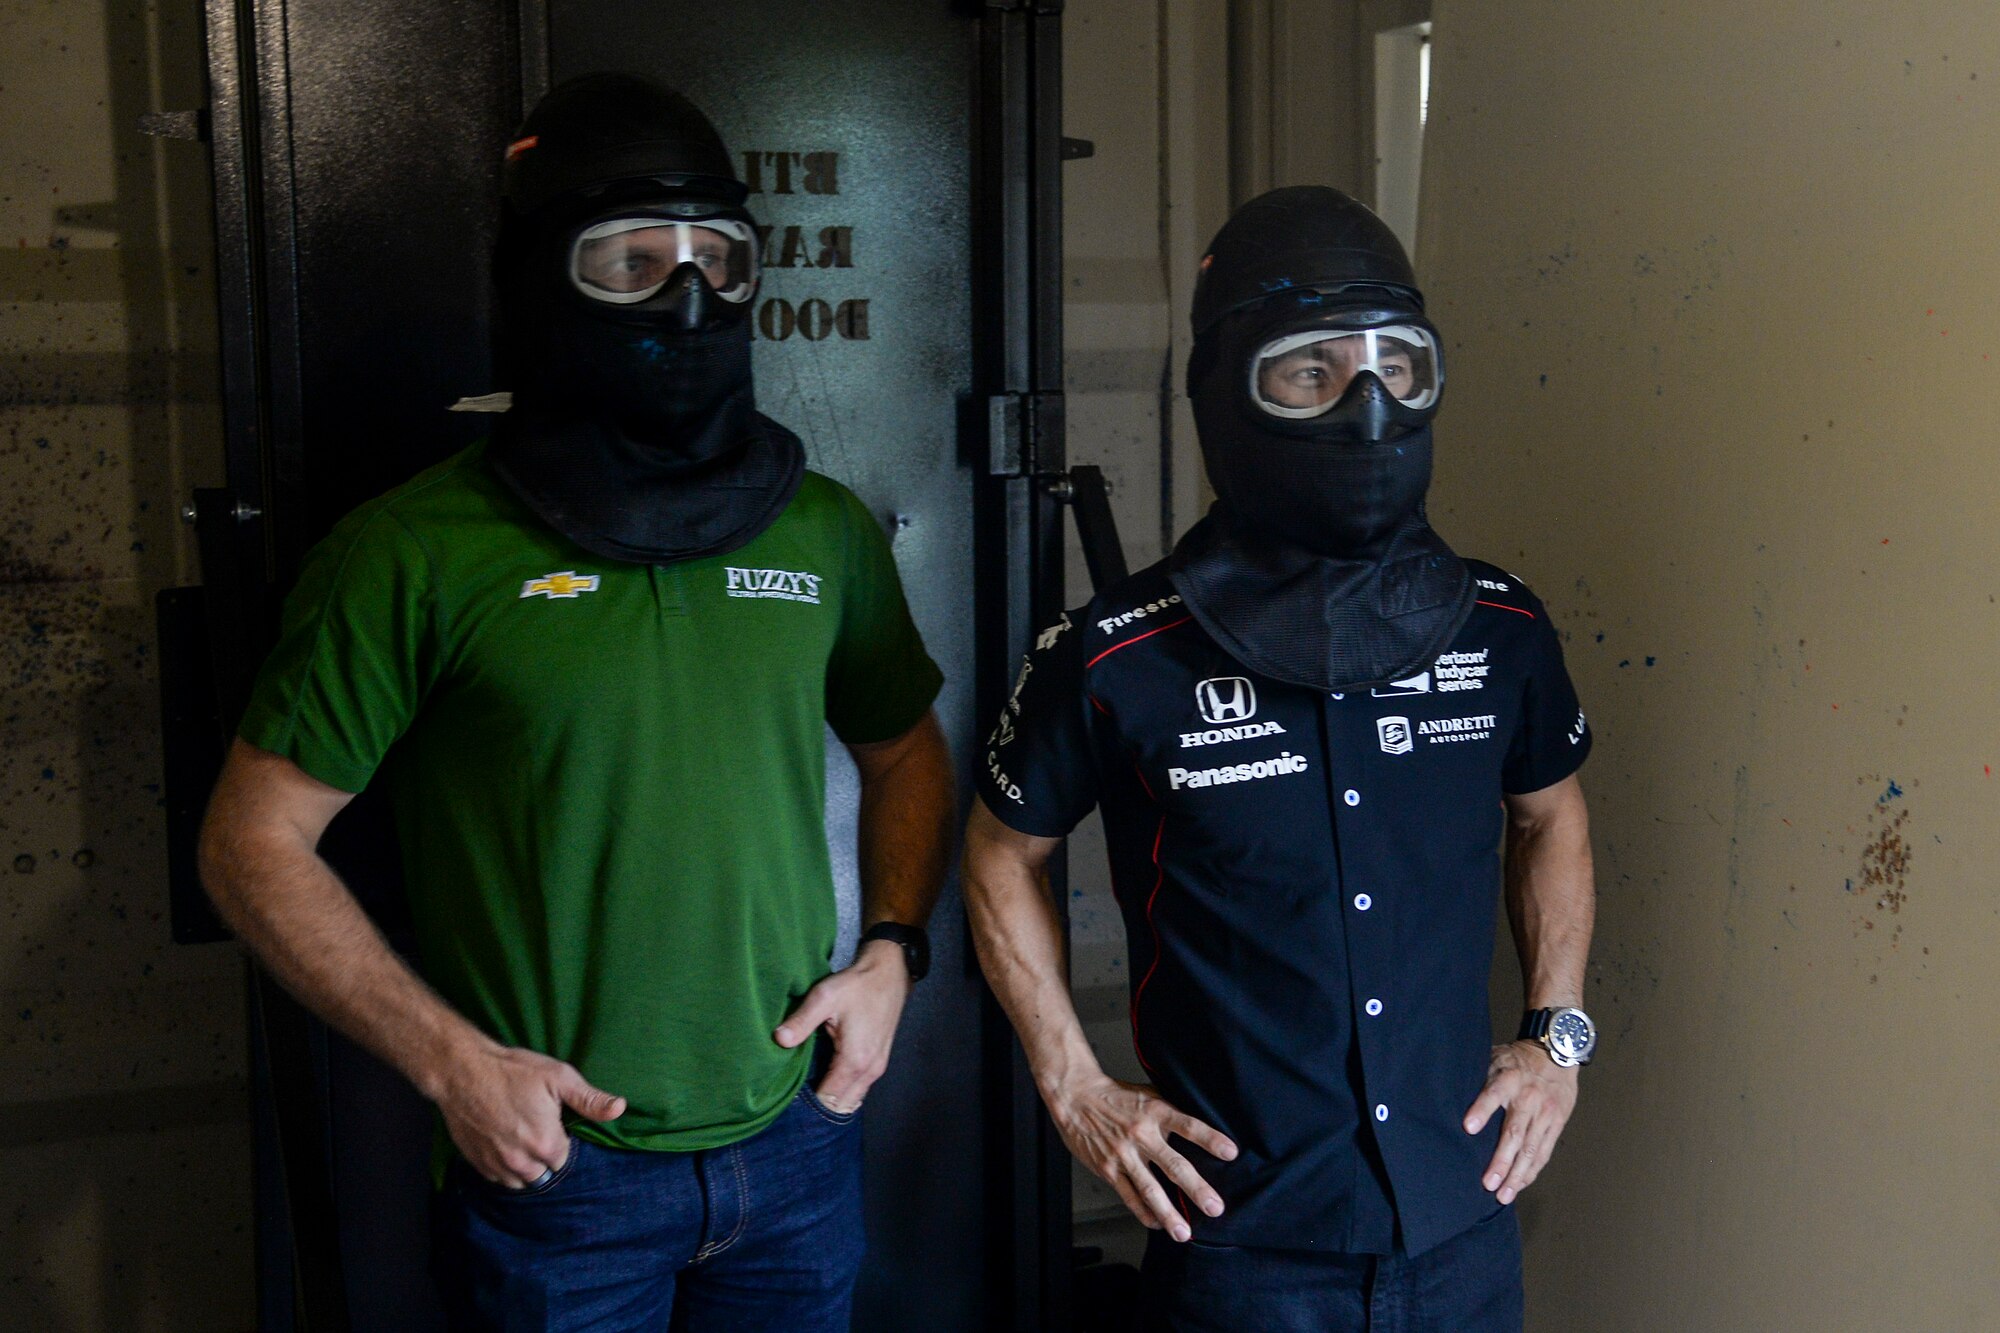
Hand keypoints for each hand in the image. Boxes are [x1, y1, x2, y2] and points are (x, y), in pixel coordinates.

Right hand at [435, 1041, 625, 1188]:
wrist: (462, 1071)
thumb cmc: (513, 1070)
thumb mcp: (558, 1077)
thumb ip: (590, 1099)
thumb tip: (620, 1108)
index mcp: (546, 1143)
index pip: (563, 1158)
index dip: (560, 1140)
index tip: (552, 1123)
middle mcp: (521, 1162)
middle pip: (543, 1173)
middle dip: (543, 1156)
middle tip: (535, 1128)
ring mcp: (496, 1164)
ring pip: (520, 1181)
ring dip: (524, 1166)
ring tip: (520, 1138)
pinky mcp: (476, 1162)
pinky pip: (497, 1178)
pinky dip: (503, 1167)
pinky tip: (503, 1143)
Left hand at [773, 938, 912, 1113]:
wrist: (888, 972)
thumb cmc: (857, 985)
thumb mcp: (824, 997)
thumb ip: (801, 1021)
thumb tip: (779, 1039)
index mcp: (854, 1060)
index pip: (828, 1100)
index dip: (808, 1102)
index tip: (790, 1095)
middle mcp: (869, 1070)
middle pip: (841, 1106)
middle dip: (820, 1105)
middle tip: (797, 1095)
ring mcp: (878, 1068)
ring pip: (853, 1100)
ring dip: (834, 1099)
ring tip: (811, 1087)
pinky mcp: (880, 1061)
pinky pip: (860, 1089)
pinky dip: (845, 1090)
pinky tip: (829, 1078)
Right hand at [1047, 1070, 1237, 1241]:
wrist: (1076, 1097)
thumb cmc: (1117, 1097)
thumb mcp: (1149, 1095)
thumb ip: (1172, 1112)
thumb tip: (1202, 1127)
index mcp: (1155, 1112)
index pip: (1188, 1126)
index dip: (1210, 1139)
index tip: (1231, 1153)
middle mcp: (1141, 1134)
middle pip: (1174, 1165)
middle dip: (1196, 1189)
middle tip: (1215, 1207)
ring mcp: (1123, 1155)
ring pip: (1150, 1189)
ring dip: (1169, 1213)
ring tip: (1184, 1232)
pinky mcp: (1108, 1169)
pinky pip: (1129, 1196)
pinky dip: (1143, 1212)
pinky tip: (1157, 1224)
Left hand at [1463, 1039, 1578, 1204]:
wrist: (1557, 1053)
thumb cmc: (1517, 1059)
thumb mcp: (1495, 1058)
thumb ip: (1478, 1076)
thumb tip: (1447, 1090)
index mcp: (1508, 1079)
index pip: (1492, 1094)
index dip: (1481, 1110)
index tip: (1468, 1127)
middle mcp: (1528, 1098)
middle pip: (1514, 1133)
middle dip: (1501, 1161)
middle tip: (1487, 1183)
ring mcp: (1544, 1113)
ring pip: (1531, 1149)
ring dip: (1517, 1175)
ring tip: (1503, 1194)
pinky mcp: (1556, 1123)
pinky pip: (1543, 1152)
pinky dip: (1532, 1170)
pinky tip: (1520, 1185)